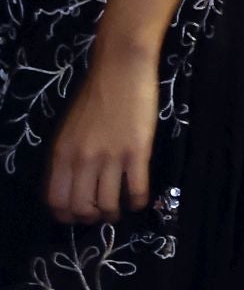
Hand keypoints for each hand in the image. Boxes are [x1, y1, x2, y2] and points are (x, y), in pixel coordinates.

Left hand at [46, 50, 158, 225]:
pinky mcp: (137, 152)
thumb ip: (68, 156)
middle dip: (91, 217)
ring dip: (114, 213)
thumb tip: (75, 183)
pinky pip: (136, 189)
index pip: (56, 199)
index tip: (77, 217)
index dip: (66, 215)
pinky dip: (138, 201)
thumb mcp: (70, 129)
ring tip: (120, 210)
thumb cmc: (96, 96)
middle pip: (81, 206)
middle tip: (101, 215)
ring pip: (108, 203)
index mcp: (62, 153)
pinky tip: (140, 200)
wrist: (121, 71)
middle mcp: (82, 159)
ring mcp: (110, 157)